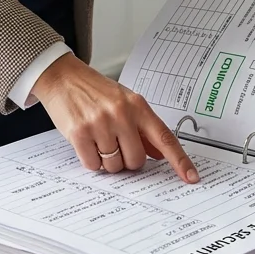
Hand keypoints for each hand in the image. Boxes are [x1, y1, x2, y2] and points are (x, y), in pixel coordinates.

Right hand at [32, 53, 199, 182]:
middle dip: (127, 159)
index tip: (192, 176)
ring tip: (99, 139)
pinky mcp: (80, 134)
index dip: (180, 160)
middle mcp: (121, 114)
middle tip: (116, 144)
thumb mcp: (124, 101)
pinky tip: (87, 141)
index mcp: (137, 105)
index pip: (164, 137)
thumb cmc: (94, 90)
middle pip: (136, 160)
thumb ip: (143, 128)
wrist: (63, 77)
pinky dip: (91, 159)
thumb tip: (160, 154)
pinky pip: (93, 165)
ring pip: (114, 166)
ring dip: (107, 160)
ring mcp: (100, 124)